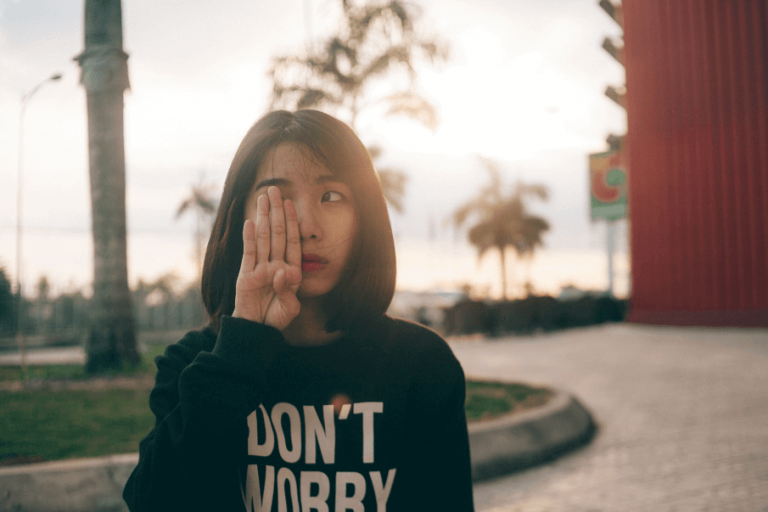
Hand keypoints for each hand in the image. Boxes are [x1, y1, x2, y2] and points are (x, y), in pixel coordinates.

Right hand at [232, 186, 301, 330]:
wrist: (257, 330)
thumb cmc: (277, 319)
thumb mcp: (290, 308)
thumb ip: (287, 290)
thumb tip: (282, 271)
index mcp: (290, 270)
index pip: (291, 241)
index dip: (291, 221)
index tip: (291, 203)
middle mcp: (275, 265)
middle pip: (276, 233)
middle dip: (276, 211)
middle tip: (274, 189)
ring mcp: (260, 268)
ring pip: (263, 238)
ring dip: (263, 217)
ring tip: (262, 198)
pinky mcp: (245, 275)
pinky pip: (249, 253)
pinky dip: (249, 237)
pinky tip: (250, 222)